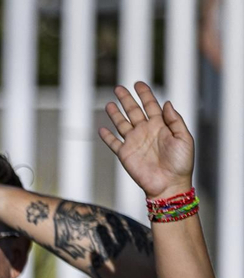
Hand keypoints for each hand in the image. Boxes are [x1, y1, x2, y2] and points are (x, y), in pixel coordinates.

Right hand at [99, 82, 194, 201]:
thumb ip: (175, 120)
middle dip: (126, 99)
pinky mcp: (125, 154)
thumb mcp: (184, 138)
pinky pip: (113, 143)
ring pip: (122, 124)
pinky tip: (102, 129)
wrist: (169, 184)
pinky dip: (107, 136)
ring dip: (115, 114)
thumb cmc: (181, 163)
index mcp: (161, 125)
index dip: (145, 94)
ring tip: (109, 103)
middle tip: (119, 88)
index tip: (138, 83)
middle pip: (134, 111)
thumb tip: (166, 103)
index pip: (151, 105)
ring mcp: (134, 142)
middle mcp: (146, 131)